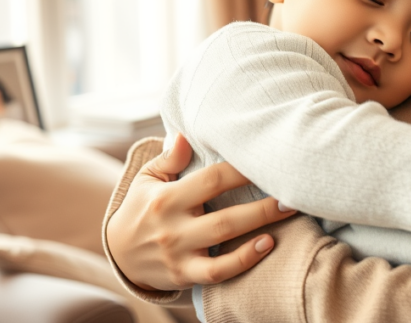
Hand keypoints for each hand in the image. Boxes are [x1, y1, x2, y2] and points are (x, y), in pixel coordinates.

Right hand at [106, 133, 297, 290]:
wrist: (118, 254)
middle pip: (225, 215)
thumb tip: (186, 135)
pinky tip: (267, 245)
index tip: (268, 158)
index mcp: (167, 198)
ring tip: (288, 212)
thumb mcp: (147, 180)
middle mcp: (173, 227)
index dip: (242, 169)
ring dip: (259, 226)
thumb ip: (169, 159)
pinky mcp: (185, 275)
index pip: (211, 180)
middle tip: (292, 190)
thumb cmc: (141, 208)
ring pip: (225, 241)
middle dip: (263, 204)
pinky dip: (244, 260)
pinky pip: (218, 272)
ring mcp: (180, 254)